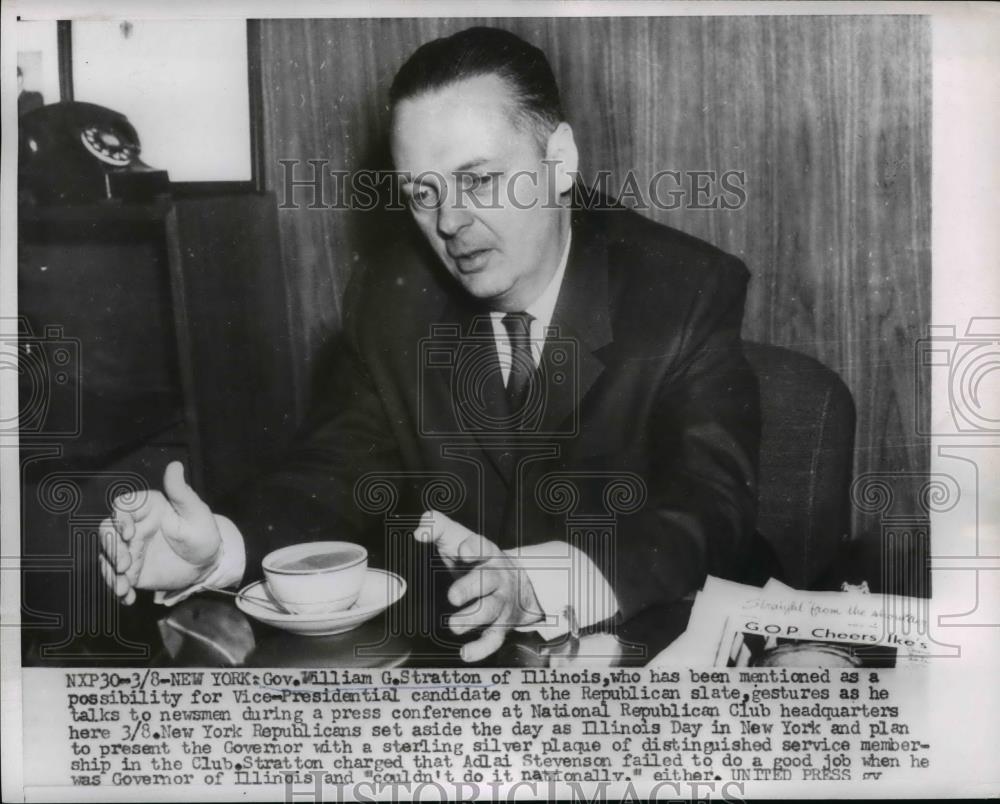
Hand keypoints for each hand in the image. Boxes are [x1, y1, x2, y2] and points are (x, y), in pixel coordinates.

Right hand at [98, 461, 221, 604]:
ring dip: (110, 572)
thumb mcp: (196, 512)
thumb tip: (175, 465)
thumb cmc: (203, 533)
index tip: (129, 533)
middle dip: (111, 548)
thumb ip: (181, 492)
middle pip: (107, 532)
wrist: (208, 564)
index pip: (122, 507)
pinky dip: (118, 588)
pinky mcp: (131, 570)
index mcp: (147, 508)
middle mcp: (133, 527)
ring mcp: (130, 550)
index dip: (119, 518)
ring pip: (107, 556)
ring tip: (123, 587)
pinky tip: (127, 596)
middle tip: (125, 564)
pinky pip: (116, 578)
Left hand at [414, 509, 541, 661]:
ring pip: (490, 610)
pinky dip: (481, 648)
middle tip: (453, 596)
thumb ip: (438, 528)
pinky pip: (493, 639)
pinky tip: (466, 653)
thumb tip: (419, 531)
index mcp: (486, 553)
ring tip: (454, 626)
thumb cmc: (477, 560)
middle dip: (470, 588)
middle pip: (487, 580)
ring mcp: (499, 602)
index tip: (463, 551)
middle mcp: (496, 577)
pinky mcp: (500, 625)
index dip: (473, 549)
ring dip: (472, 619)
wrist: (519, 585)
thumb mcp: (460, 539)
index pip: (482, 547)